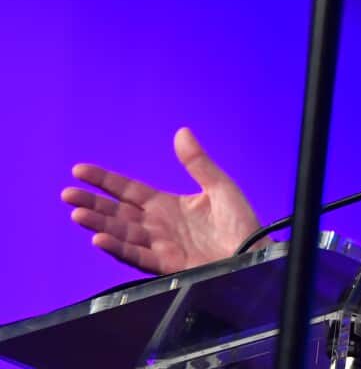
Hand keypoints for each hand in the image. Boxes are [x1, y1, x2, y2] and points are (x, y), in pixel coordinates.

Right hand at [61, 127, 262, 274]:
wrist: (255, 254)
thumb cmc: (241, 224)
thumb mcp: (220, 187)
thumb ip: (198, 163)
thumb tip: (181, 132)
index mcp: (168, 205)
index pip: (129, 190)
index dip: (105, 180)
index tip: (79, 170)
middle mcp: (158, 225)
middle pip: (117, 213)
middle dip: (92, 203)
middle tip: (67, 193)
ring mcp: (160, 246)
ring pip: (122, 234)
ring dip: (99, 224)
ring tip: (77, 213)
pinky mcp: (167, 265)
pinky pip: (137, 256)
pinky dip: (117, 248)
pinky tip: (99, 238)